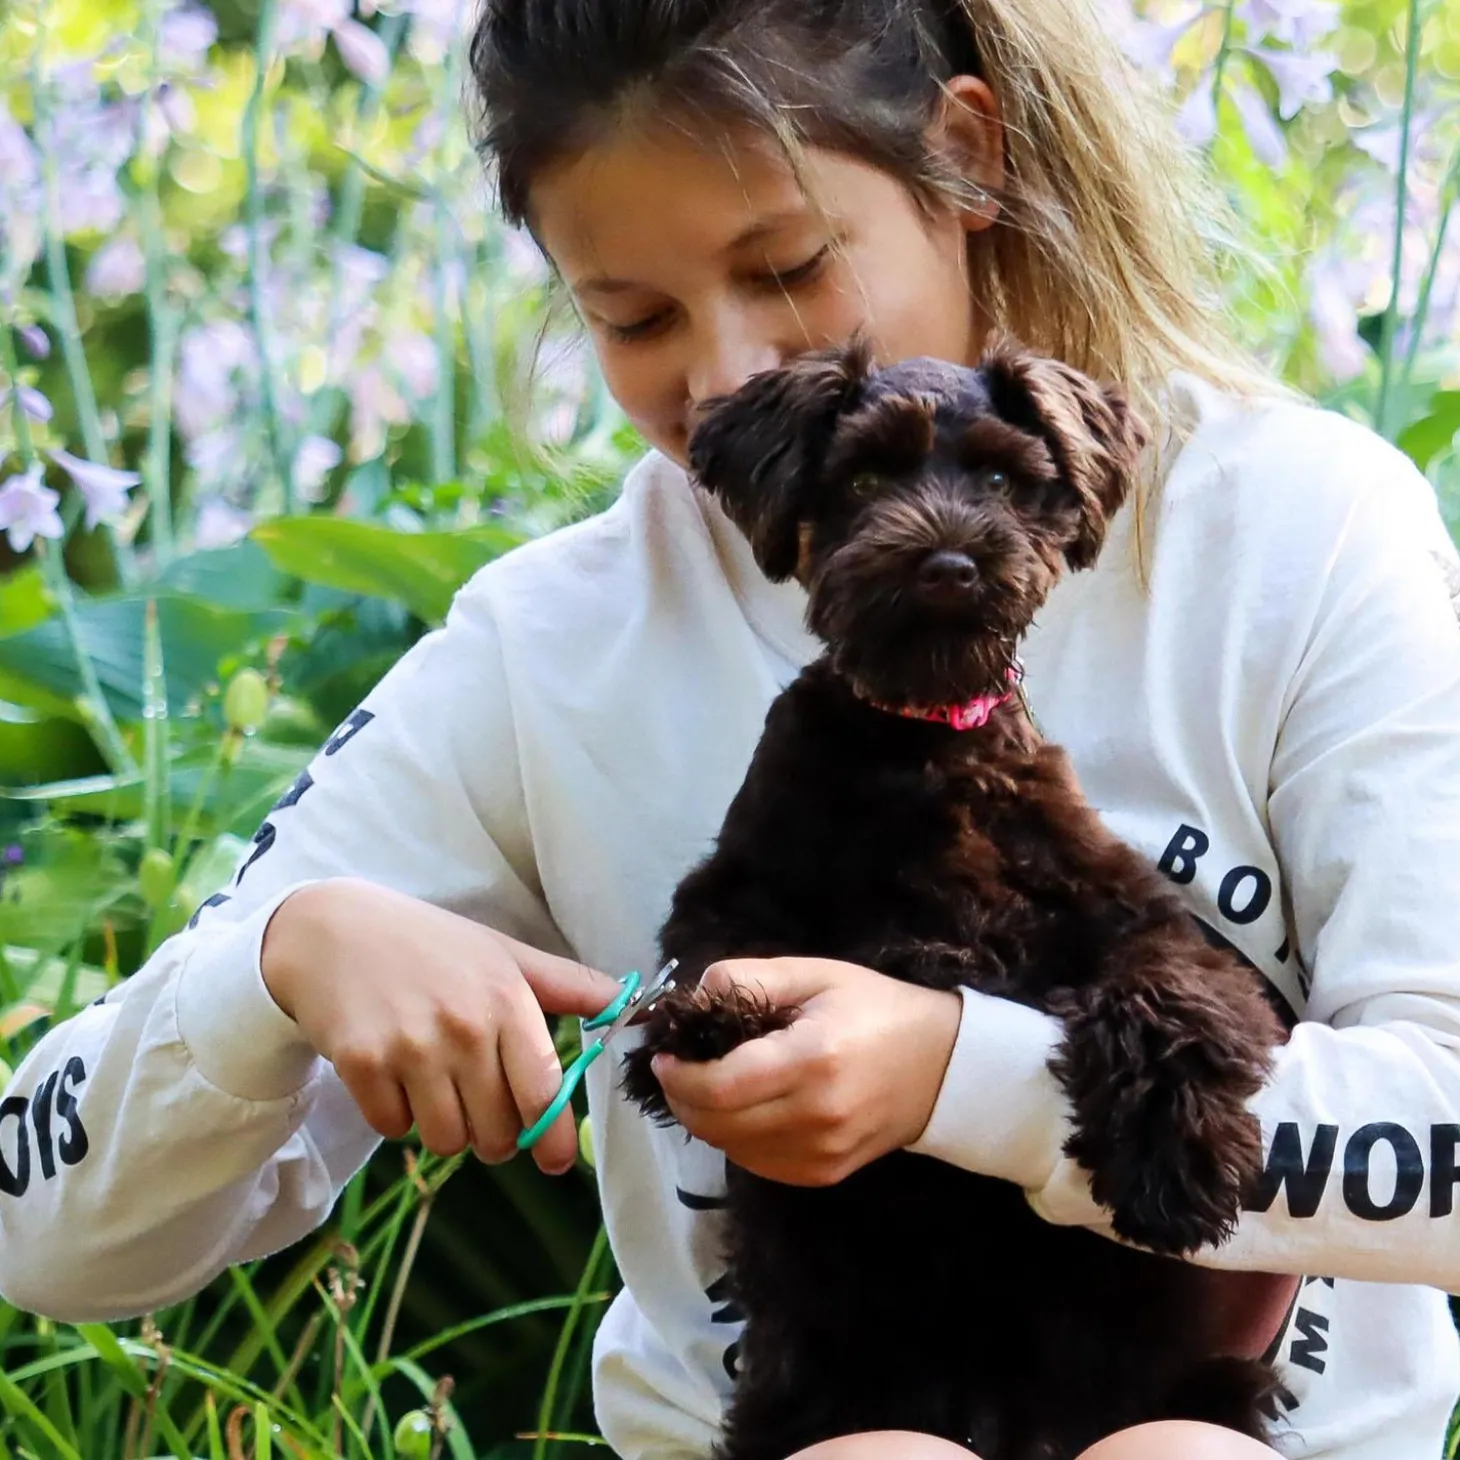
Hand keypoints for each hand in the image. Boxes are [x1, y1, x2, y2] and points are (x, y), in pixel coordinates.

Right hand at [260, 878, 621, 1175]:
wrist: (334, 930)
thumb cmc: (432, 944)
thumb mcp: (504, 953)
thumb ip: (568, 986)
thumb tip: (629, 1003)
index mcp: (506, 1000)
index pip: (542, 1091)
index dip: (551, 1136)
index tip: (555, 1160)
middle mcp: (462, 1028)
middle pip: (496, 1129)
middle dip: (494, 1132)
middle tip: (480, 1104)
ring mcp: (409, 1048)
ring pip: (446, 1140)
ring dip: (446, 1127)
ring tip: (436, 1085)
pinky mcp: (361, 1065)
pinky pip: (394, 1129)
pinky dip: (397, 1116)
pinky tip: (394, 1075)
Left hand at [651, 958, 961, 1184]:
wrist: (943, 1066)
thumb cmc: (876, 1008)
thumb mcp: (816, 974)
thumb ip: (750, 979)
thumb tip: (694, 996)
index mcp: (812, 1059)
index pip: (722, 1086)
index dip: (679, 1076)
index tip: (664, 1056)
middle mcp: (816, 1115)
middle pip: (718, 1124)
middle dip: (682, 1098)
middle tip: (676, 1069)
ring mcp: (822, 1153)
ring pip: (732, 1149)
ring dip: (706, 1119)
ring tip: (708, 1085)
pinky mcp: (825, 1174)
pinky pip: (758, 1164)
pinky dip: (736, 1139)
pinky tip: (744, 1109)